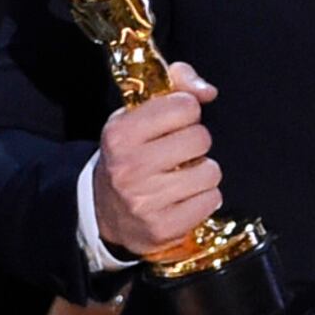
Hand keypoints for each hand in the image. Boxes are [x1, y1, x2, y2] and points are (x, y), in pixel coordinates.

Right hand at [93, 61, 222, 257]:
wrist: (104, 212)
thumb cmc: (128, 155)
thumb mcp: (137, 115)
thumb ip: (175, 86)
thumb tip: (208, 91)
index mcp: (120, 133)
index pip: (184, 106)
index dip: (185, 113)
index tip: (174, 123)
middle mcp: (129, 166)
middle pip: (201, 139)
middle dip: (196, 143)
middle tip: (180, 152)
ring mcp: (145, 201)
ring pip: (211, 172)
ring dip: (202, 173)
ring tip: (183, 176)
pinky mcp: (163, 227)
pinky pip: (211, 201)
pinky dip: (204, 199)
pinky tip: (185, 197)